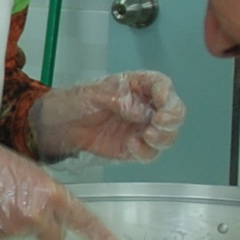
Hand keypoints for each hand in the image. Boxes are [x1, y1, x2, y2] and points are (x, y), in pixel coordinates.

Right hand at [0, 133, 124, 239]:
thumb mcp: (31, 171)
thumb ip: (47, 194)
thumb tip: (51, 210)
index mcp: (50, 193)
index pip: (82, 219)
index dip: (101, 236)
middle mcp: (37, 214)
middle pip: (55, 237)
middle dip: (47, 228)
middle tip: (29, 209)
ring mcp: (16, 227)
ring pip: (28, 235)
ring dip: (19, 223)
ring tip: (1, 200)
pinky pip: (6, 237)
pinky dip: (0, 226)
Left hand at [29, 71, 184, 162]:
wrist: (64, 124)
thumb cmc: (80, 101)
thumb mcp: (96, 93)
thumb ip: (119, 99)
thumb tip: (139, 110)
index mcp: (140, 86)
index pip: (163, 86)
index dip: (167, 95)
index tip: (163, 102)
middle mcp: (147, 107)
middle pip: (174, 112)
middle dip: (172, 119)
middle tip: (160, 123)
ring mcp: (143, 128)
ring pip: (168, 135)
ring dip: (163, 137)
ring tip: (147, 136)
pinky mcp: (136, 147)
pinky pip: (150, 153)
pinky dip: (145, 151)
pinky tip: (132, 145)